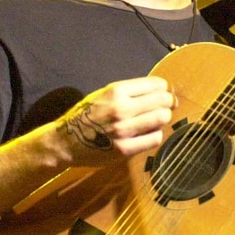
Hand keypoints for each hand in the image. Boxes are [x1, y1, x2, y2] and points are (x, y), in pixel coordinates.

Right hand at [56, 76, 174, 163]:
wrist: (66, 141)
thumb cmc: (87, 115)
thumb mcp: (104, 94)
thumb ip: (130, 92)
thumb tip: (162, 91)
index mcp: (116, 91)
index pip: (156, 84)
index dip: (164, 88)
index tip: (164, 93)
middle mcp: (121, 108)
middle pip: (162, 101)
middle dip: (168, 103)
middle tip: (166, 106)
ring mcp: (123, 130)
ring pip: (161, 119)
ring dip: (162, 118)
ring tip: (155, 120)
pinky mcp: (125, 149)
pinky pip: (154, 139)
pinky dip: (155, 135)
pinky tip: (147, 134)